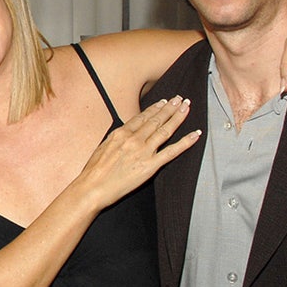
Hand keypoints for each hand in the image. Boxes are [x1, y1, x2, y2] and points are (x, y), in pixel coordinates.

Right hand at [76, 96, 199, 209]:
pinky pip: (172, 151)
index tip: (164, 102)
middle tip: (180, 98)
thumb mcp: (102, 147)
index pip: (142, 117)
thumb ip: (117, 139)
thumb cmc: (93, 171)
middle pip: (156, 120)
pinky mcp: (150, 166)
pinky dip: (185, 142)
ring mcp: (143, 151)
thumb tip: (125, 134)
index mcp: (121, 133)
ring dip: (178, 117)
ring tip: (187, 107)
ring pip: (165, 130)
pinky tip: (195, 134)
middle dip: (170, 108)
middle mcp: (134, 139)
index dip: (155, 108)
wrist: (92, 187)